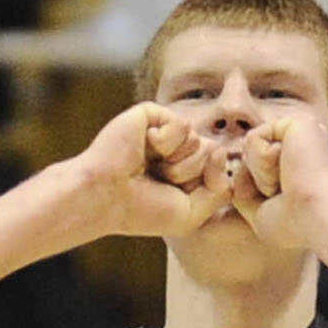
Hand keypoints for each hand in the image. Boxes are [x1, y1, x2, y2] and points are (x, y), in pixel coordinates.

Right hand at [59, 103, 224, 242]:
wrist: (106, 196)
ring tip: (151, 167)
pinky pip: (182, 125)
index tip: (178, 196)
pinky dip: (166, 143)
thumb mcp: (193, 213)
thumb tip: (220, 149)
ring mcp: (166, 131)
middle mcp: (179, 149)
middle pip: (213, 154)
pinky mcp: (152, 114)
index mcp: (190, 171)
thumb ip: (220, 190)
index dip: (207, 186)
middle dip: (190, 174)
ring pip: (199, 141)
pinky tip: (145, 147)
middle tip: (160, 180)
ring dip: (176, 162)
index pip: (222, 170)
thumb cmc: (144, 210)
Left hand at [227, 111, 327, 258]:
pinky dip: (262, 162)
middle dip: (259, 183)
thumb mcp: (260, 213)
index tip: (291, 207)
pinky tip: (287, 169)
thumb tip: (234, 159)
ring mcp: (302, 134)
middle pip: (253, 160)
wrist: (320, 220)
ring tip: (289, 182)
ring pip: (251, 148)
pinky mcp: (296, 123)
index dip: (262, 193)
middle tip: (289, 195)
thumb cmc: (298, 226)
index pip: (259, 172)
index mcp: (303, 167)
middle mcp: (305, 147)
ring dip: (261, 175)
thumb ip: (241, 188)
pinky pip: (254, 139)